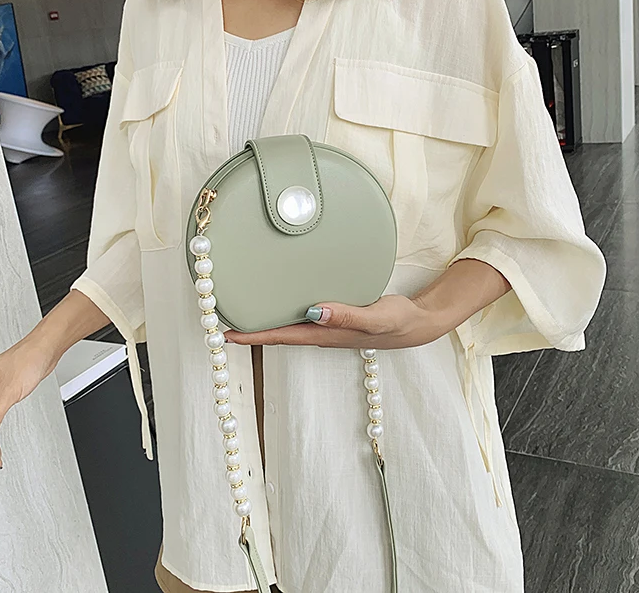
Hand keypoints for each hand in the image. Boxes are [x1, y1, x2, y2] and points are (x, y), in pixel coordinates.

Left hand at [225, 295, 448, 350]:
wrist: (417, 323)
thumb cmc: (398, 322)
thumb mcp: (376, 317)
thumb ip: (347, 315)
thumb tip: (314, 311)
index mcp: (326, 335)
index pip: (282, 337)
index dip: (253, 335)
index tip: (225, 334)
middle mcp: (321, 333)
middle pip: (278, 334)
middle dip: (250, 330)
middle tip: (220, 323)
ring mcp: (327, 326)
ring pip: (288, 326)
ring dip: (265, 321)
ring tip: (241, 312)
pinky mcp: (334, 316)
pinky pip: (302, 316)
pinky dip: (284, 311)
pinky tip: (278, 301)